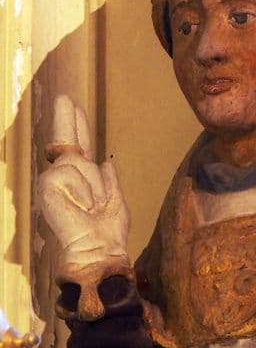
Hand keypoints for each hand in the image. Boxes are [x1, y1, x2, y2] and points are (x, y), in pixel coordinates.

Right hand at [38, 96, 130, 319]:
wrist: (99, 250)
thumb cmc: (108, 232)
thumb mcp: (116, 201)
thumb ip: (110, 181)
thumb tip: (105, 162)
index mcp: (83, 179)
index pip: (81, 146)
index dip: (77, 125)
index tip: (74, 106)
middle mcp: (67, 176)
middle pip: (66, 140)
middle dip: (66, 119)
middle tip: (64, 97)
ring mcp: (54, 179)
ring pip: (80, 160)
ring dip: (93, 185)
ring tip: (91, 206)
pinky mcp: (48, 185)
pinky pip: (72, 171)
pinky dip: (83, 189)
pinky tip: (82, 206)